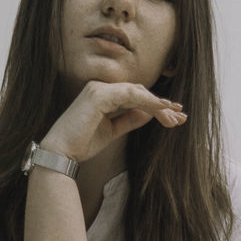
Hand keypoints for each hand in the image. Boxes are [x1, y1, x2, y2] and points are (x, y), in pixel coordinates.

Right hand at [41, 80, 186, 165]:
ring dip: (158, 105)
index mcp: (102, 95)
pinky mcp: (99, 95)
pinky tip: (161, 111)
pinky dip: (147, 103)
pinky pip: (130, 95)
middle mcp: (101, 88)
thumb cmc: (82, 143)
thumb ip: (130, 119)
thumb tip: (149, 113)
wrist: (60, 153)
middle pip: (139, 92)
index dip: (154, 106)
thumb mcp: (112, 131)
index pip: (134, 96)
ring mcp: (99, 89)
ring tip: (175, 117)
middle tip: (180, 117)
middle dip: (161, 105)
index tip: (173, 116)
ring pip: (137, 93)